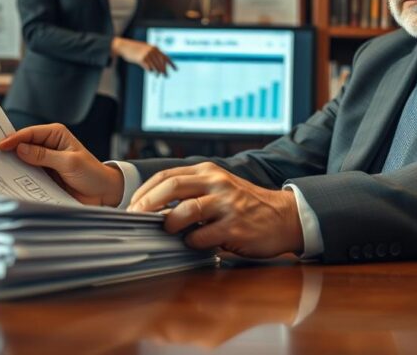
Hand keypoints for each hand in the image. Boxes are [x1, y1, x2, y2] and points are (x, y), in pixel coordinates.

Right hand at [0, 124, 124, 205]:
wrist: (103, 193)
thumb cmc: (92, 173)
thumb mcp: (69, 163)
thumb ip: (45, 156)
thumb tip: (20, 149)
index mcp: (56, 135)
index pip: (30, 133)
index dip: (14, 139)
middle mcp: (48, 146)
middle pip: (22, 146)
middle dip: (8, 151)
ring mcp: (44, 162)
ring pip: (22, 162)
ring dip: (11, 166)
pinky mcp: (43, 176)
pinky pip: (27, 176)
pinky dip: (17, 178)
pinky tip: (6, 182)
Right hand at [112, 37, 176, 74]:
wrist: (124, 46)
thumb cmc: (134, 48)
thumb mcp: (145, 49)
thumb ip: (153, 55)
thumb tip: (159, 65)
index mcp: (155, 48)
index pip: (165, 57)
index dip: (171, 64)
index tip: (176, 69)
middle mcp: (152, 51)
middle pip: (161, 64)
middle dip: (164, 70)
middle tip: (166, 76)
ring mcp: (147, 55)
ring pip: (155, 67)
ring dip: (157, 72)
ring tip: (158, 75)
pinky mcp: (141, 59)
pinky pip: (148, 67)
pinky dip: (150, 70)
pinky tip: (150, 71)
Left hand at [127, 162, 303, 257]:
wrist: (283, 217)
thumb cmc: (246, 205)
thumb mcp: (220, 187)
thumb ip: (193, 191)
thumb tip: (155, 206)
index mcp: (209, 172)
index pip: (167, 176)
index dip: (145, 191)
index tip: (132, 206)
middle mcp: (217, 184)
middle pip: (172, 187)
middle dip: (148, 204)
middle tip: (136, 218)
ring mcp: (227, 205)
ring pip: (186, 210)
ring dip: (170, 224)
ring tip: (168, 231)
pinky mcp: (235, 227)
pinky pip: (203, 236)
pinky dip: (192, 242)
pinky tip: (194, 244)